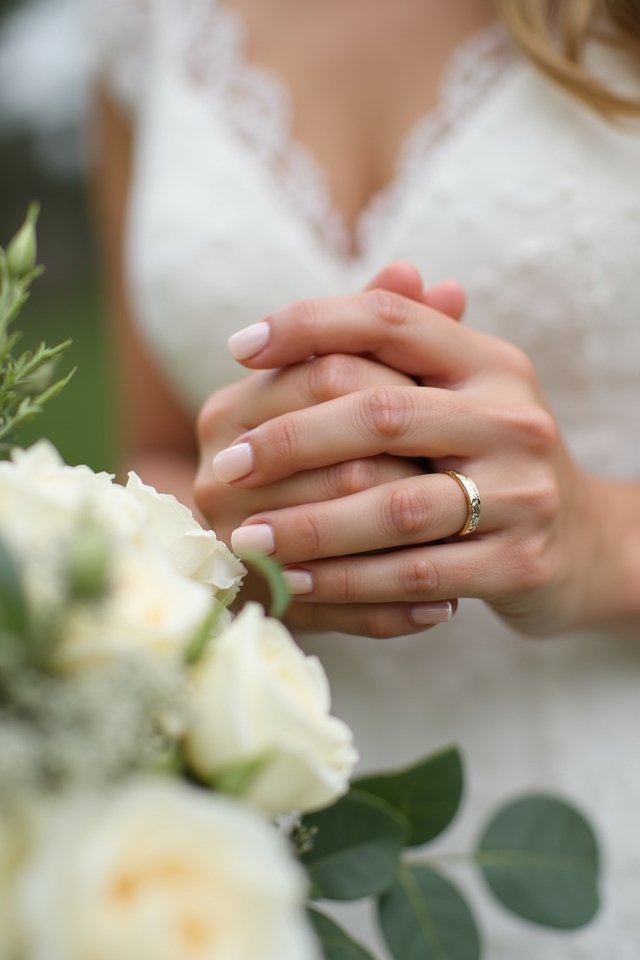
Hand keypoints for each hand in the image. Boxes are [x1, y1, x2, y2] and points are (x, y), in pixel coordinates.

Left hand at [213, 275, 614, 638]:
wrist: (584, 543)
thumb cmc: (496, 460)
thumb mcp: (465, 394)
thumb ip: (415, 345)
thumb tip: (390, 268)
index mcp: (490, 363)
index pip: (389, 321)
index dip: (308, 323)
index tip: (240, 346)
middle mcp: (512, 417)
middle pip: (379, 414)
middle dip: (290, 441)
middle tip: (227, 466)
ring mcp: (522, 493)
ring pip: (392, 506)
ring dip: (308, 526)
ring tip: (247, 539)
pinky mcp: (519, 562)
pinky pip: (414, 573)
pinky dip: (347, 581)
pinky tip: (297, 583)